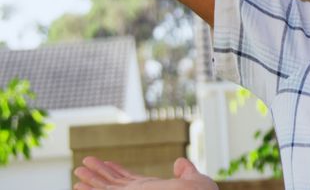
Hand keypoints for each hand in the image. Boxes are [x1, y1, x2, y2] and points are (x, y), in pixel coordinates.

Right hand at [74, 156, 217, 189]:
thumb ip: (184, 171)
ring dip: (90, 179)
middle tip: (84, 163)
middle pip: (113, 182)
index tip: (107, 163)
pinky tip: (78, 185)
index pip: (131, 179)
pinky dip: (91, 189)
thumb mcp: (193, 180)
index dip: (118, 171)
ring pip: (105, 187)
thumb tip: (179, 162)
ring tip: (77, 171)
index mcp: (154, 188)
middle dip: (99, 173)